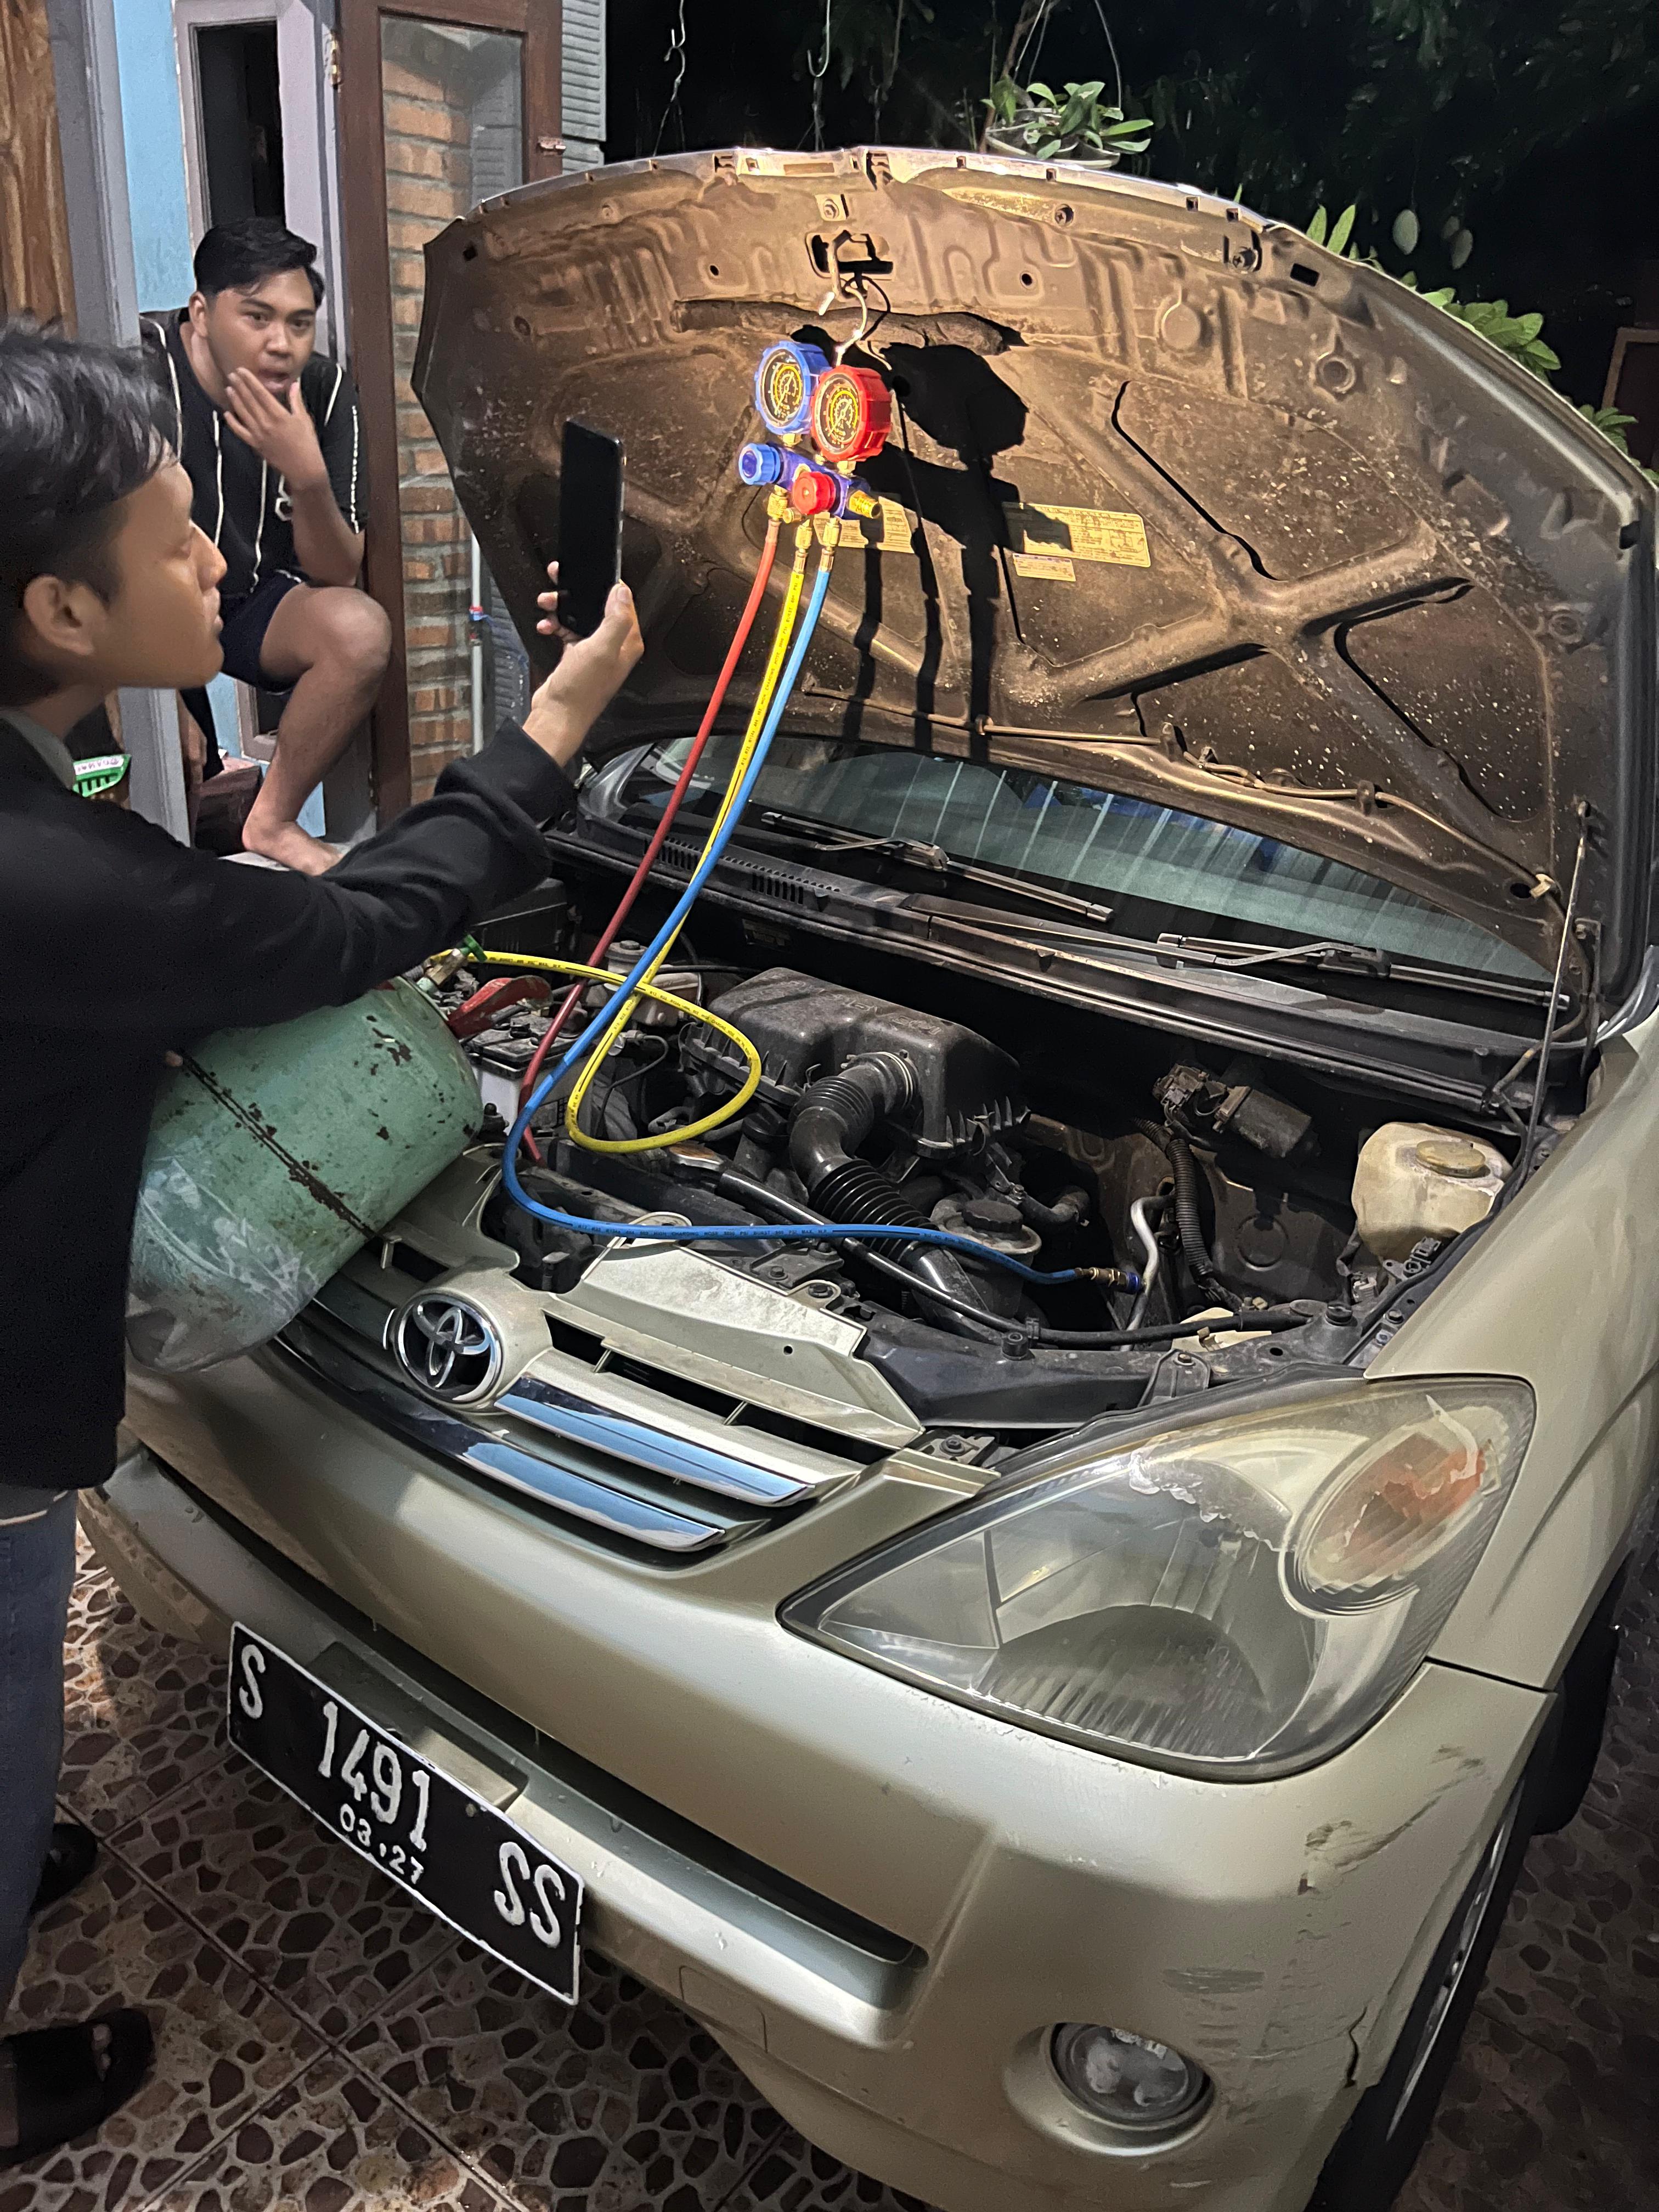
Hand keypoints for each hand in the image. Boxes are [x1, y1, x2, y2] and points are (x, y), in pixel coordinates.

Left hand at [224, 370, 326, 489]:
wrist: (304, 469)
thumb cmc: (307, 445)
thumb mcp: (304, 420)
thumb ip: (296, 401)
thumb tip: (294, 384)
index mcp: (279, 415)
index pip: (260, 393)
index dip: (250, 381)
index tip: (242, 371)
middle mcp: (266, 423)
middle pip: (249, 400)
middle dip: (239, 386)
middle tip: (231, 374)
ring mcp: (259, 435)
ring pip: (242, 413)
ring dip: (234, 400)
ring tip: (228, 388)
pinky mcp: (256, 445)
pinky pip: (240, 432)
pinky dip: (232, 422)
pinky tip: (227, 413)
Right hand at [521, 565, 642, 768]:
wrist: (557, 715)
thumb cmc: (581, 691)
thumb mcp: (601, 649)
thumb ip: (615, 619)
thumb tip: (622, 592)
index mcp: (627, 642)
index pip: (623, 602)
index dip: (605, 585)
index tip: (586, 574)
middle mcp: (614, 645)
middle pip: (598, 605)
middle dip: (576, 594)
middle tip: (559, 582)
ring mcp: (595, 650)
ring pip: (579, 615)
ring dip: (561, 607)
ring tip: (547, 604)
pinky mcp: (577, 655)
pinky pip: (567, 629)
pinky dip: (555, 624)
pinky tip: (546, 626)